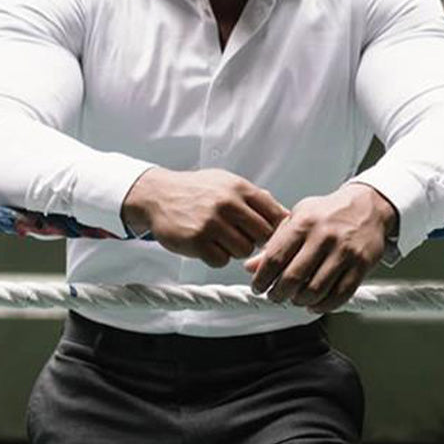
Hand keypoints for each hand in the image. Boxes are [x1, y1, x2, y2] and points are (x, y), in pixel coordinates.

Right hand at [122, 167, 288, 267]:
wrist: (157, 195)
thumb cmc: (196, 190)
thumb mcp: (226, 183)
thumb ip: (254, 197)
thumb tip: (286, 214)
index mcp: (239, 188)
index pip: (275, 215)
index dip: (275, 229)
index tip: (267, 234)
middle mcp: (228, 204)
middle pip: (263, 236)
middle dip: (255, 240)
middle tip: (241, 237)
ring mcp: (212, 223)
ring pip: (243, 251)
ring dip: (235, 250)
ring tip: (221, 240)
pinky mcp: (196, 241)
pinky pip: (221, 261)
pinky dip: (216, 258)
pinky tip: (206, 246)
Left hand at [244, 184, 397, 312]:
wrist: (368, 205)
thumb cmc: (329, 213)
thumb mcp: (297, 218)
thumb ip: (274, 243)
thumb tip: (251, 267)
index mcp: (304, 223)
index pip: (274, 258)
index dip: (262, 279)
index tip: (258, 287)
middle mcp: (323, 237)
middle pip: (292, 278)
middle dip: (279, 294)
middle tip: (275, 296)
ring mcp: (344, 252)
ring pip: (315, 290)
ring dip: (300, 301)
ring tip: (296, 299)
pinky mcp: (361, 264)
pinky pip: (340, 295)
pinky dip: (324, 306)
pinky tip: (316, 304)